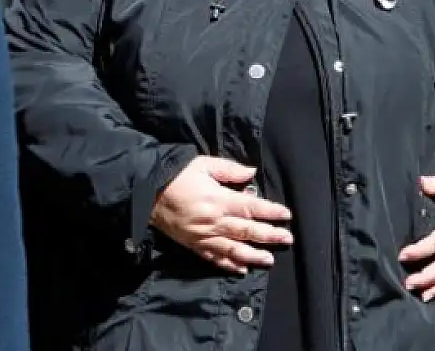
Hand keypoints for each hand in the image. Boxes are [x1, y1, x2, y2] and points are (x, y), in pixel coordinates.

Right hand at [150, 157, 292, 273]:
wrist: (146, 194)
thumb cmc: (177, 175)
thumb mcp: (204, 164)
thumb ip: (230, 170)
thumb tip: (252, 173)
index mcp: (219, 200)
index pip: (251, 208)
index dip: (271, 212)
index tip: (287, 216)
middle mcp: (213, 221)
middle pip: (246, 231)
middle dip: (269, 236)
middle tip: (288, 239)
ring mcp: (203, 236)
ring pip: (232, 249)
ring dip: (253, 256)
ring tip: (269, 260)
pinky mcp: (192, 245)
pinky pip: (213, 258)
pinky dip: (228, 265)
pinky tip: (241, 270)